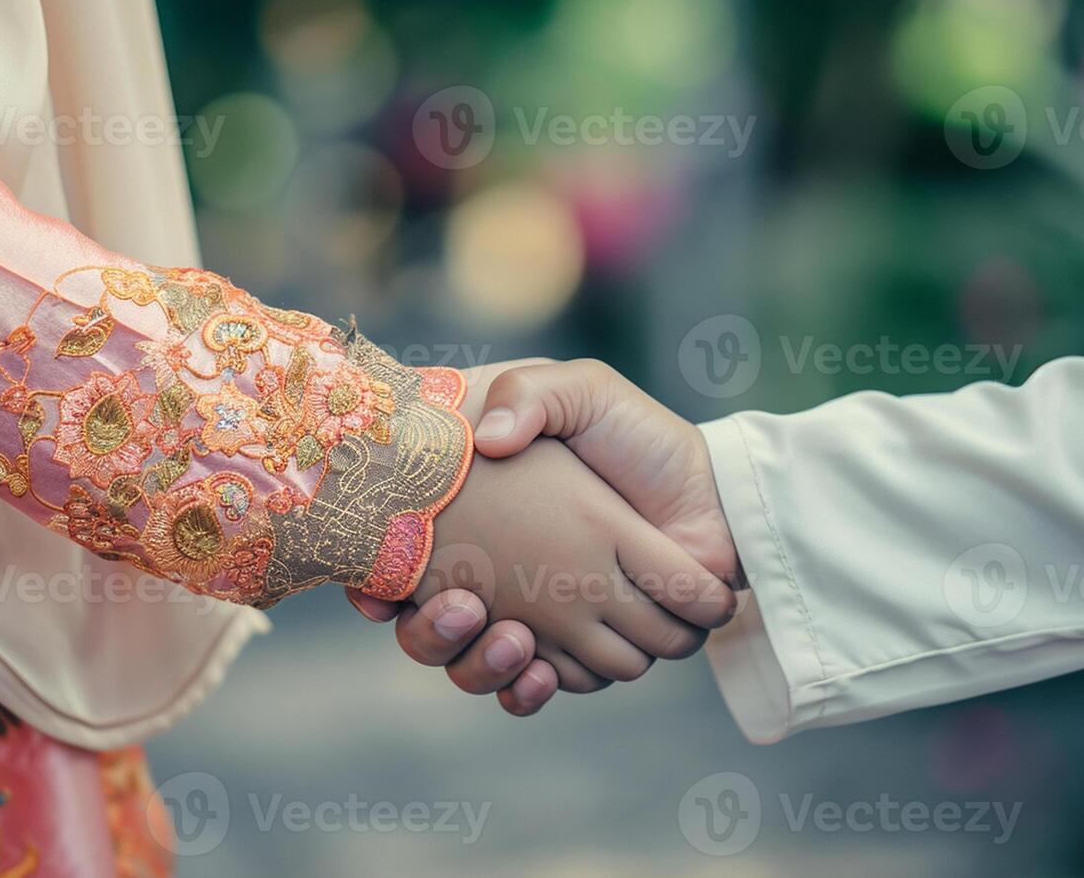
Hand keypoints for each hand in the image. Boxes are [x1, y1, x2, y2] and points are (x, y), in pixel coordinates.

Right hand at [347, 360, 732, 710]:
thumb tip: (487, 439)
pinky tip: (542, 673)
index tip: (379, 589)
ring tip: (514, 638)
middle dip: (431, 634)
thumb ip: (530, 394)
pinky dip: (527, 692)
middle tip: (464, 606)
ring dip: (481, 664)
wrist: (711, 497)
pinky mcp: (572, 653)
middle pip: (426, 631)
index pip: (394, 562)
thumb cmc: (639, 438)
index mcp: (476, 519)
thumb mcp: (581, 392)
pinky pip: (530, 691)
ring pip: (473, 668)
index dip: (373, 583)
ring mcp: (532, 619)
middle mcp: (492, 575)